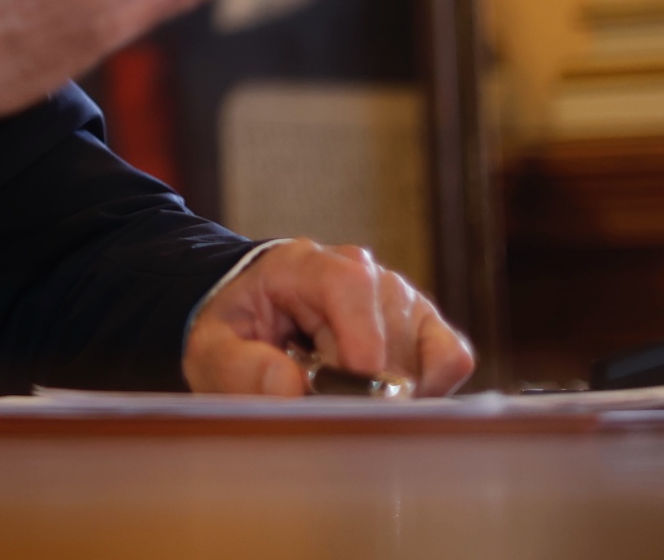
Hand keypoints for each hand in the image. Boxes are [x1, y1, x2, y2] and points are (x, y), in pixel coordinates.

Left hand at [184, 239, 474, 395]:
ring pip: (423, 353)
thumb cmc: (235, 331)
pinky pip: (451, 358)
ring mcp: (399, 298)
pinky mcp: (424, 326)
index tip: (344, 388)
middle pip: (390, 334)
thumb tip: (290, 387)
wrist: (253, 317)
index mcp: (306, 264)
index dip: (357, 342)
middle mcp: (365, 272)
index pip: (350, 287)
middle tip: (323, 399)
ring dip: (389, 391)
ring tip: (343, 392)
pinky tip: (384, 396)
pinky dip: (428, 387)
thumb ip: (239, 367)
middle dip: (362, 385)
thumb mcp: (212, 349)